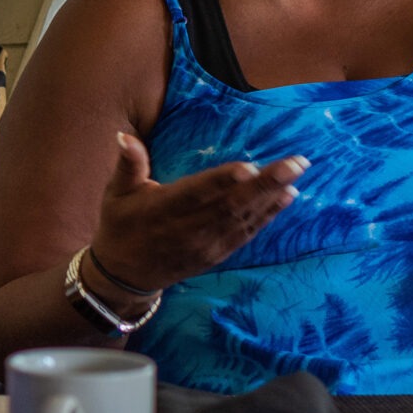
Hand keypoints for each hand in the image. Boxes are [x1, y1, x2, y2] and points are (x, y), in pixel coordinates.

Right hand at [92, 133, 306, 297]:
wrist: (124, 277)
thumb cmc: (121, 225)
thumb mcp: (116, 193)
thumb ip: (128, 164)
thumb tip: (124, 135)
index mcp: (163, 209)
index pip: (196, 193)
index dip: (222, 182)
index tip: (248, 168)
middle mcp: (188, 229)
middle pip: (231, 205)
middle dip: (266, 184)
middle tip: (296, 163)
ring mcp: (205, 244)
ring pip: (243, 219)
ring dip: (272, 197)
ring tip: (296, 175)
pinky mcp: (216, 255)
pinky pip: (245, 234)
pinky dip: (267, 216)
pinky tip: (286, 198)